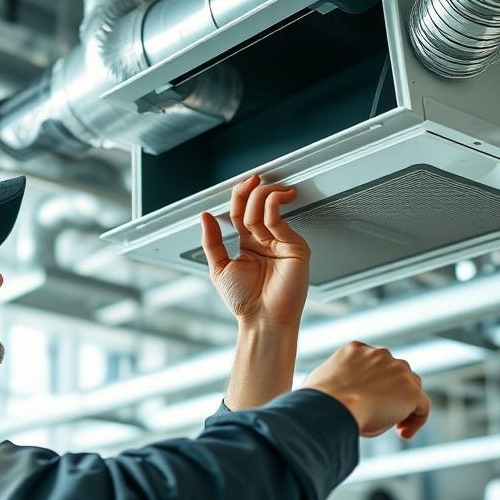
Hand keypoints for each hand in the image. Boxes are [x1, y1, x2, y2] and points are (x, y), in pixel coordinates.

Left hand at [200, 174, 309, 328]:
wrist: (263, 319)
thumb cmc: (244, 301)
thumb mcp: (219, 267)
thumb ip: (212, 241)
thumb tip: (204, 216)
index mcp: (248, 244)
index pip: (241, 212)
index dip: (240, 195)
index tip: (243, 181)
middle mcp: (265, 240)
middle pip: (255, 206)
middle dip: (250, 191)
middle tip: (251, 180)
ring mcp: (281, 241)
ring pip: (268, 208)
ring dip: (262, 195)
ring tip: (261, 189)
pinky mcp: (295, 246)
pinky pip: (280, 220)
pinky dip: (274, 206)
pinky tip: (274, 199)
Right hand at [304, 341, 430, 439]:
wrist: (331, 407)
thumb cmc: (318, 401)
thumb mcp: (322, 381)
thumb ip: (336, 381)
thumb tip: (332, 391)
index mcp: (356, 349)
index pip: (375, 363)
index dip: (376, 384)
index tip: (368, 401)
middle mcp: (379, 354)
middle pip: (397, 371)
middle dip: (392, 391)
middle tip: (382, 413)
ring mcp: (397, 370)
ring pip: (411, 387)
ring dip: (405, 405)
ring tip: (395, 426)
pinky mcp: (410, 391)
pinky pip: (422, 406)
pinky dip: (416, 420)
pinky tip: (402, 433)